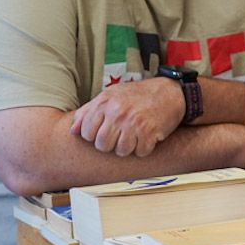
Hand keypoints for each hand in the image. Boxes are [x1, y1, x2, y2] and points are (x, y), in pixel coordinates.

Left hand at [70, 77, 184, 156]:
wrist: (170, 92)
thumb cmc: (138, 95)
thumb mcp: (110, 95)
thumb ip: (88, 111)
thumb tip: (73, 130)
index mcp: (105, 103)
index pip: (86, 134)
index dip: (95, 136)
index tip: (105, 131)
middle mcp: (118, 112)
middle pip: (102, 145)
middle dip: (111, 144)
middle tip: (121, 135)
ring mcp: (134, 123)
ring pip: (120, 151)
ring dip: (128, 147)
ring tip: (134, 136)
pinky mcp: (150, 132)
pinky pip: (140, 152)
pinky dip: (144, 148)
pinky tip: (147, 137)